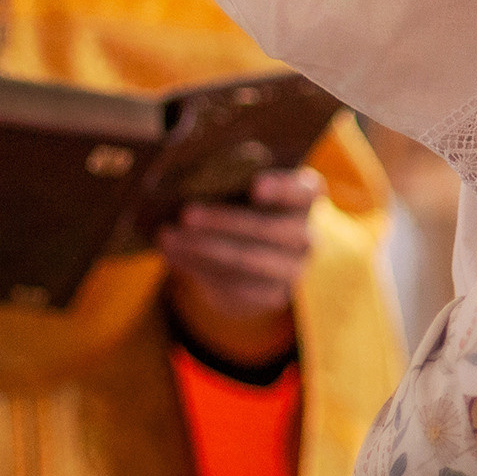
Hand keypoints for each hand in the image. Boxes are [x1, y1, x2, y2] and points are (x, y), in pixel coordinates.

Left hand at [161, 167, 322, 333]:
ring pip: (246, 260)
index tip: (255, 186)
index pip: (303, 191)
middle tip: (185, 213)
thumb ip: (230, 179)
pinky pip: (234, 284)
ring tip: (167, 236)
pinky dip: (198, 268)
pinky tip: (173, 255)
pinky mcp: (274, 296)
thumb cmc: (246, 203)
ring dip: (201, 248)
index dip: (281, 189)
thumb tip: (186, 180)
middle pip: (266, 228)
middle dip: (222, 221)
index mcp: (308, 196)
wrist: (259, 253)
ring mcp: (295, 269)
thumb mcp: (246, 186)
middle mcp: (308, 234)